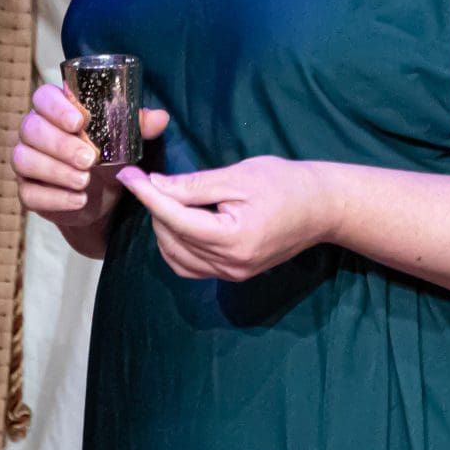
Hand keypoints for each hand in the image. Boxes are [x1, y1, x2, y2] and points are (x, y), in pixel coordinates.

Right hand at [11, 82, 172, 240]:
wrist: (100, 199)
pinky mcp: (28, 191)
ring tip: (84, 180)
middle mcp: (34, 132)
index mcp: (55, 110)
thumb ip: (138, 126)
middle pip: (32, 129)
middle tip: (89, 158)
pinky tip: (78, 200)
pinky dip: (55, 198)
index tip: (80, 121)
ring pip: (25, 160)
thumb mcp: (124, 140)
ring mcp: (26, 162)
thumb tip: (160, 117)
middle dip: (60, 144)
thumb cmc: (108, 157)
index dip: (56, 107)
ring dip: (56, 171)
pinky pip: (29, 193)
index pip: (43, 97)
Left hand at [115, 157, 335, 283]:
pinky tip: (178, 223)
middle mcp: (230, 264)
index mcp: (233, 238)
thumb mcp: (239, 175)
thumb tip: (155, 185)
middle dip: (156, 210)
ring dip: (163, 230)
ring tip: (164, 200)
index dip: (148, 195)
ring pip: (177, 258)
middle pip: (173, 240)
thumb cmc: (285, 183)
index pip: (176, 218)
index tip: (127, 176)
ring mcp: (233, 274)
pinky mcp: (235, 274)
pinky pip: (192, 266)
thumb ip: (195, 185)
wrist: (321, 207)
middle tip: (149, 182)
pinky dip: (177, 246)